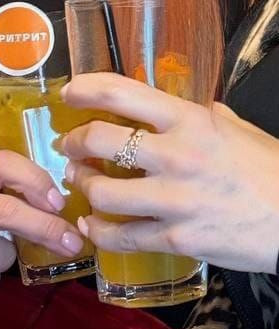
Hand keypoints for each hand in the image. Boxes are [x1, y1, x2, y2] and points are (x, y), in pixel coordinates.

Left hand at [61, 73, 278, 273]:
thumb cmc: (270, 169)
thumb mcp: (235, 127)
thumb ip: (199, 115)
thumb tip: (174, 108)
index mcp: (190, 119)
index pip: (121, 92)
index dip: (85, 89)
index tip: (69, 93)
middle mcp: (177, 155)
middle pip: (99, 140)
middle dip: (74, 142)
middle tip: (70, 145)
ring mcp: (175, 200)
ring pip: (102, 192)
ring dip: (82, 186)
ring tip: (81, 184)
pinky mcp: (178, 240)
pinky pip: (122, 237)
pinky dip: (98, 231)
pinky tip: (93, 225)